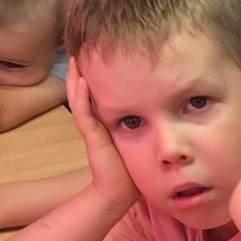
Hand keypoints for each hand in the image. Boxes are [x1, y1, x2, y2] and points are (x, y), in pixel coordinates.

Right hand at [67, 61, 137, 210]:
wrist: (120, 192)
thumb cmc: (131, 168)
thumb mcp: (140, 137)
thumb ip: (145, 122)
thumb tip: (165, 106)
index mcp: (105, 120)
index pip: (98, 92)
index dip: (98, 75)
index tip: (102, 56)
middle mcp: (96, 121)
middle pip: (84, 90)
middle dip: (83, 70)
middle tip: (82, 48)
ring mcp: (91, 128)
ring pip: (79, 97)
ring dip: (76, 78)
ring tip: (76, 59)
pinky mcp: (91, 137)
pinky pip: (83, 112)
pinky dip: (81, 96)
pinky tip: (82, 81)